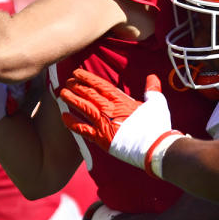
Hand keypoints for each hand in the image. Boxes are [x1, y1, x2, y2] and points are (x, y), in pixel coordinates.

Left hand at [60, 69, 182, 173]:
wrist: (154, 146)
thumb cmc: (157, 125)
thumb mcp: (157, 103)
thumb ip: (152, 89)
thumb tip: (152, 77)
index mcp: (121, 101)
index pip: (100, 85)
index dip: (87, 78)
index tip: (77, 72)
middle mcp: (109, 110)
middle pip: (89, 94)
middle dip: (76, 86)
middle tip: (67, 81)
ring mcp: (104, 124)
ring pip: (83, 108)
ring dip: (72, 100)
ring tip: (62, 93)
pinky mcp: (101, 138)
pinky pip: (82, 129)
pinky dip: (72, 123)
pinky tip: (64, 116)